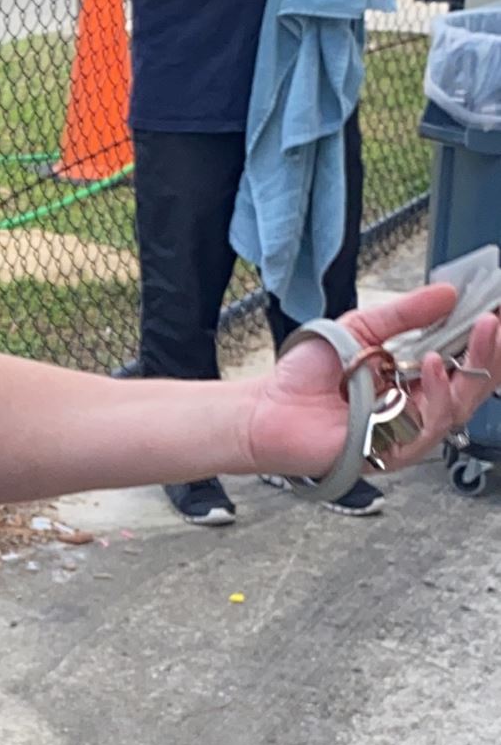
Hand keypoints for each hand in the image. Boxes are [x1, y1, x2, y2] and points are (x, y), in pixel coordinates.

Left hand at [244, 282, 500, 480]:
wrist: (266, 409)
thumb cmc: (306, 377)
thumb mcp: (362, 328)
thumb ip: (405, 313)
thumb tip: (448, 293)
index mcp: (413, 380)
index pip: (464, 362)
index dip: (485, 340)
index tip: (497, 312)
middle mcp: (416, 408)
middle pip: (472, 388)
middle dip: (492, 354)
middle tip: (497, 324)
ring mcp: (406, 432)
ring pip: (457, 409)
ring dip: (472, 371)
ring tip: (475, 336)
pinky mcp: (391, 451)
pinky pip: (427, 429)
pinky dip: (436, 396)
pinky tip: (434, 369)